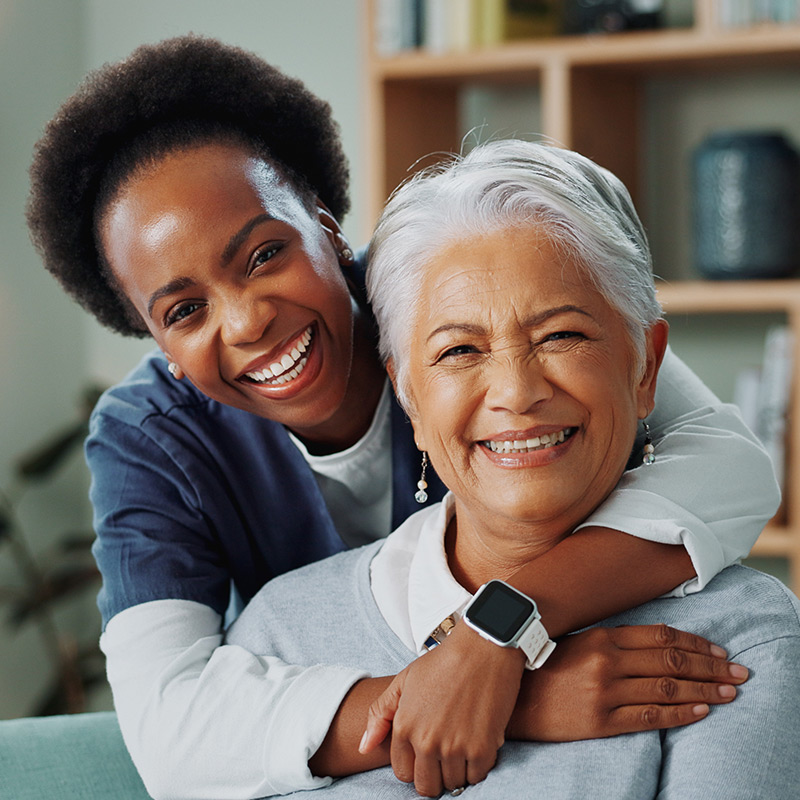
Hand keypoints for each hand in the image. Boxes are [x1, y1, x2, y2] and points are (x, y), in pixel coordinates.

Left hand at [360, 621, 525, 797]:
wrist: (483, 648)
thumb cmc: (444, 662)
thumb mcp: (404, 680)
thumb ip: (379, 715)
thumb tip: (363, 748)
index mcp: (405, 727)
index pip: (403, 772)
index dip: (415, 763)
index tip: (426, 750)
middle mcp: (426, 742)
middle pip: (426, 786)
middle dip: (433, 774)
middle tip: (444, 753)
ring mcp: (454, 748)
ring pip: (452, 784)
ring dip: (457, 769)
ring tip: (461, 743)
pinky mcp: (482, 749)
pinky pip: (477, 777)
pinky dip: (478, 765)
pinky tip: (476, 742)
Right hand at [507, 623, 748, 740]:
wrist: (511, 698)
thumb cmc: (545, 666)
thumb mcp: (577, 642)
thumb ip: (613, 639)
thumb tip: (656, 640)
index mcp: (602, 636)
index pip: (661, 636)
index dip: (695, 643)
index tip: (719, 651)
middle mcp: (607, 660)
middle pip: (672, 660)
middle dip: (711, 666)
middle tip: (739, 671)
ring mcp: (605, 691)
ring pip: (668, 688)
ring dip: (706, 690)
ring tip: (730, 692)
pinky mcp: (600, 720)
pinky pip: (650, 717)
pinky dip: (681, 714)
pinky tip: (702, 711)